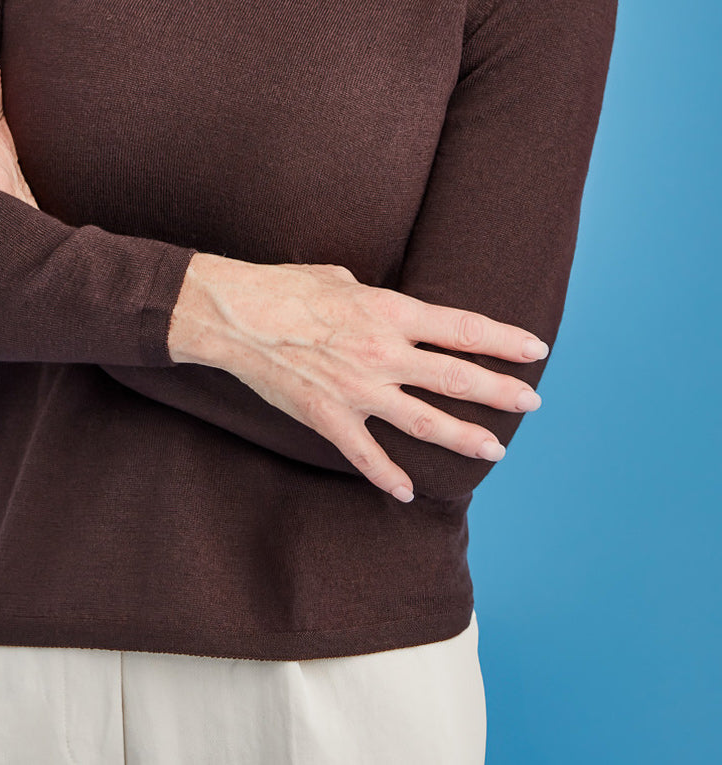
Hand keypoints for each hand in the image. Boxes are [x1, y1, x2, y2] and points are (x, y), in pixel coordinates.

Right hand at [169, 254, 547, 501]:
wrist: (236, 314)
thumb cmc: (286, 287)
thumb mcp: (342, 279)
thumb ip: (377, 301)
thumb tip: (393, 312)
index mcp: (389, 311)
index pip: (462, 328)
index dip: (503, 340)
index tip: (535, 349)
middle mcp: (382, 352)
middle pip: (456, 376)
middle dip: (500, 391)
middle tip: (532, 402)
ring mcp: (357, 389)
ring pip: (424, 421)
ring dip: (464, 437)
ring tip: (496, 449)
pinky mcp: (328, 416)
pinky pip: (366, 455)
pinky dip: (389, 476)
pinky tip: (408, 492)